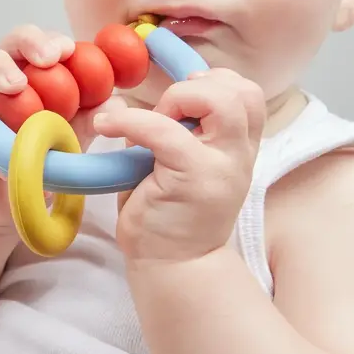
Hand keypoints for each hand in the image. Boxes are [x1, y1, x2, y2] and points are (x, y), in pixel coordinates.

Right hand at [0, 25, 125, 234]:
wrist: (14, 200)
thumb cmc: (45, 159)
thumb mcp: (75, 136)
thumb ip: (94, 118)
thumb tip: (118, 102)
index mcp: (40, 75)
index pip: (46, 45)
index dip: (56, 40)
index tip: (70, 48)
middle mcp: (11, 79)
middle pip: (13, 43)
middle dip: (30, 42)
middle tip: (49, 56)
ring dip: (1, 69)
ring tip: (16, 84)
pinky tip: (5, 131)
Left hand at [93, 68, 265, 261]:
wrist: (176, 270)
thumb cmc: (169, 219)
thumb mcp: (176, 168)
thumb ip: (168, 134)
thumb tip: (128, 103)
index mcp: (239, 150)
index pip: (247, 94)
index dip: (214, 84)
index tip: (181, 100)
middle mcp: (239, 155)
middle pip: (242, 91)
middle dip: (197, 87)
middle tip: (167, 113)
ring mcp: (222, 166)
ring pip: (220, 100)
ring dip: (178, 99)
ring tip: (151, 123)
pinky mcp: (194, 178)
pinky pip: (164, 130)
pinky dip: (130, 120)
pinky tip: (106, 125)